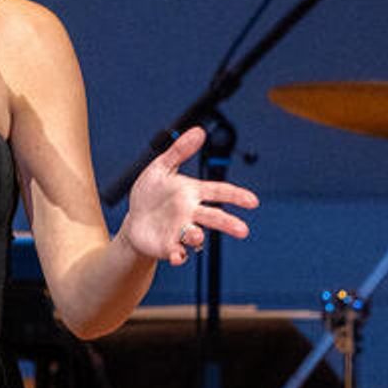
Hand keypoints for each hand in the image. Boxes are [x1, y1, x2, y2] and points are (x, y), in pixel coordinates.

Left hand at [121, 126, 258, 267]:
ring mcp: (180, 231)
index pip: (219, 191)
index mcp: (192, 192)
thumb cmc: (151, 193)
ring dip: (198, 236)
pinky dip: (179, 256)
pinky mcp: (168, 246)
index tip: (253, 202)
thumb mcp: (161, 167)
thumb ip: (180, 151)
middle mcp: (190, 213)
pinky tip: (177, 255)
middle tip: (243, 231)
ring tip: (197, 235)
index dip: (236, 196)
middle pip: (214, 217)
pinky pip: (177, 253)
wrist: (134, 218)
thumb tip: (199, 131)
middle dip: (228, 223)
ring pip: (195, 235)